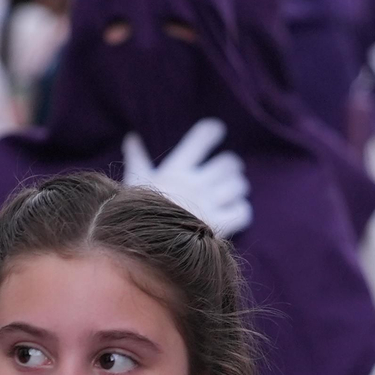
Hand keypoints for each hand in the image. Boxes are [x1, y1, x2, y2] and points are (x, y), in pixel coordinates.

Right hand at [121, 118, 251, 237]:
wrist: (144, 245)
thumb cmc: (140, 212)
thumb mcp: (135, 182)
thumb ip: (136, 158)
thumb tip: (131, 137)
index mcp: (177, 170)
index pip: (200, 139)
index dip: (212, 131)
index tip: (217, 129)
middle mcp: (195, 184)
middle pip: (228, 163)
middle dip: (231, 166)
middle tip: (228, 172)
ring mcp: (208, 204)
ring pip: (238, 186)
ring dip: (238, 187)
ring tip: (232, 192)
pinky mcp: (218, 225)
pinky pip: (243, 212)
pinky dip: (242, 210)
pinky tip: (235, 211)